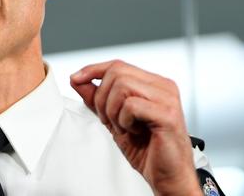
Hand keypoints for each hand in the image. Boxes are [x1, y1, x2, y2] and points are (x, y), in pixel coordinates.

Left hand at [70, 60, 200, 195]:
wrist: (167, 177)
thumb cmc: (147, 150)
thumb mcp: (114, 119)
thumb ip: (97, 98)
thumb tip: (77, 79)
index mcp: (154, 84)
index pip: (118, 65)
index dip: (93, 69)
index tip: (76, 79)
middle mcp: (163, 86)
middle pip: (117, 72)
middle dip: (102, 98)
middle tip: (110, 120)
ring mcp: (167, 99)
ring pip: (122, 86)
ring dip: (113, 111)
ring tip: (124, 127)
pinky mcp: (168, 114)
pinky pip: (131, 105)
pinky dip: (124, 121)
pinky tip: (135, 132)